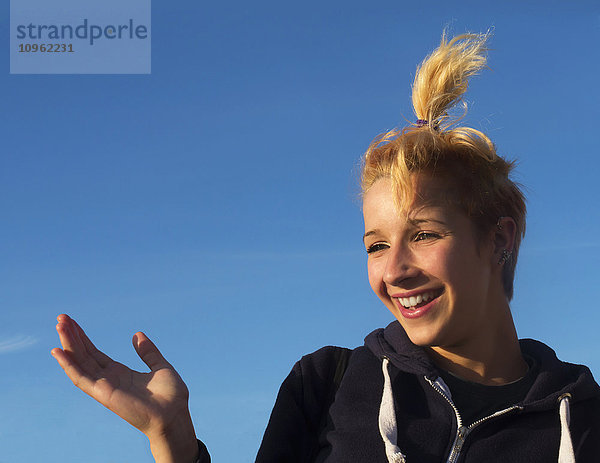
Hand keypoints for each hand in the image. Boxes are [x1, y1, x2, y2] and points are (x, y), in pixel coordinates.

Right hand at [51, 314, 198, 462]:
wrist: (174, 415)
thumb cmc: (170, 396)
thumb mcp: (160, 366)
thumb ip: (148, 352)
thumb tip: (137, 334)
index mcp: (120, 373)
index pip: (95, 353)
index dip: (83, 339)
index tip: (72, 322)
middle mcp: (108, 379)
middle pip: (84, 355)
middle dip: (72, 337)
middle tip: (61, 318)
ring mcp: (104, 387)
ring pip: (79, 363)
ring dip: (68, 345)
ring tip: (60, 325)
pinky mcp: (104, 394)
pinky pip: (81, 378)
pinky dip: (69, 365)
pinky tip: (59, 351)